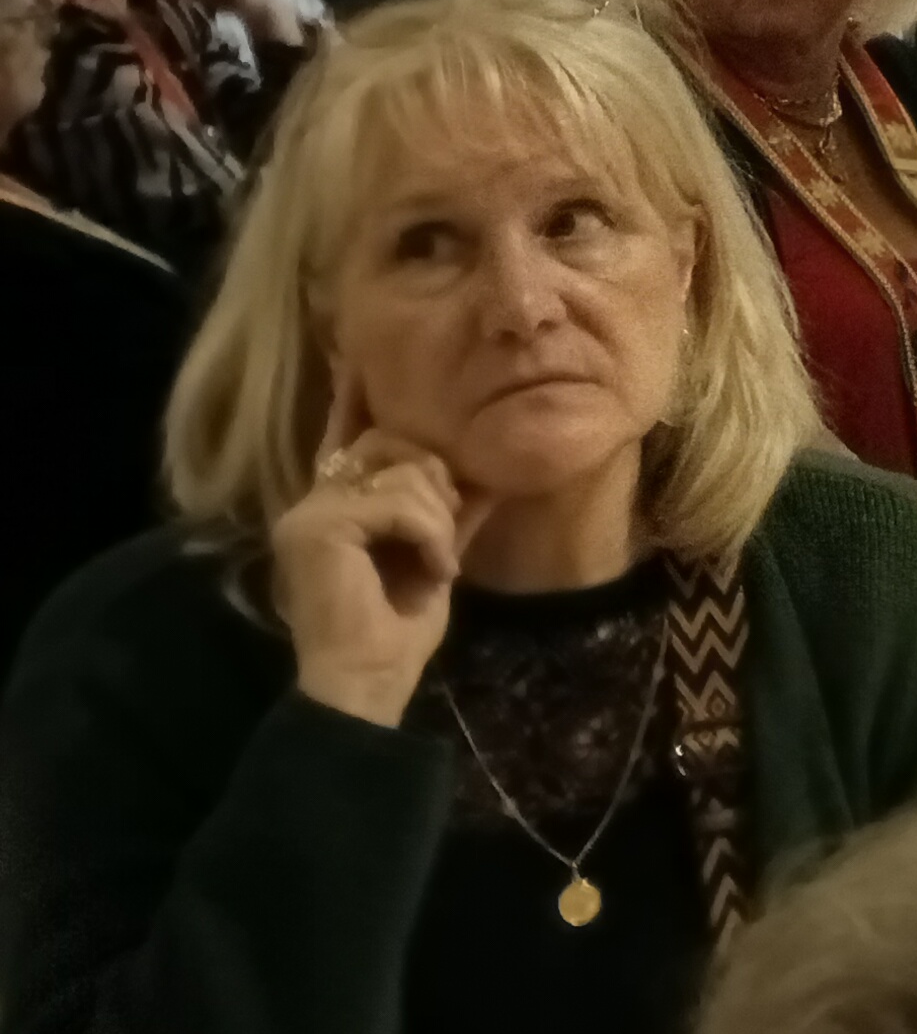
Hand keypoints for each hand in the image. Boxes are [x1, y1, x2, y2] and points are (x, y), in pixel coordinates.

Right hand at [268, 387, 480, 728]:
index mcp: (336, 503)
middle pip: (397, 445)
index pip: (348, 436)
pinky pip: (400, 503)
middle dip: (438, 488)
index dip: (354, 397)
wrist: (368, 679)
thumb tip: (490, 472)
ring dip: (440, 524)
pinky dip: (431, 537)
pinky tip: (429, 573)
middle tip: (440, 543)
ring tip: (433, 566)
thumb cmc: (398, 626)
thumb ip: (451, 509)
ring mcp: (308, 511)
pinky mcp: (317, 527)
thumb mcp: (435, 553)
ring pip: (407, 473)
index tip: (353, 354)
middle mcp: (313, 498)